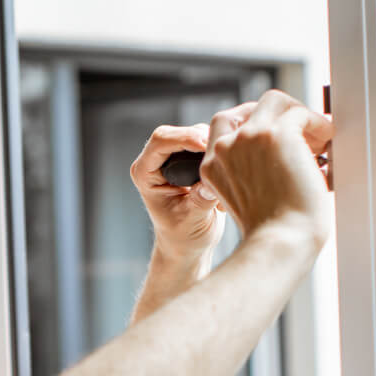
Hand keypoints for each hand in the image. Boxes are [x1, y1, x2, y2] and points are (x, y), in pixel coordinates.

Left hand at [129, 123, 227, 263]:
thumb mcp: (192, 222)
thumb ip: (200, 201)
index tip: (208, 148)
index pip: (161, 141)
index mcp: (146, 174)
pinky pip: (211, 142)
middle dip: (205, 140)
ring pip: (199, 133)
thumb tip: (211, 182)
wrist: (189, 243)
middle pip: (181, 132)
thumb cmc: (183, 237)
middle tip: (226, 156)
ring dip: (216, 147)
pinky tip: (229, 174)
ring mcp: (176, 156)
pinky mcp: (194, 157)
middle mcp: (157, 161)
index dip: (185, 139)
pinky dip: (223, 152)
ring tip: (226, 174)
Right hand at [200, 90, 332, 251]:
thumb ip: (251, 174)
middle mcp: (226, 148)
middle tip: (303, 131)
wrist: (280, 242)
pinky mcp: (275, 133)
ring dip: (301, 115)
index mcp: (212, 167)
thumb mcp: (246, 200)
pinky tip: (328, 142)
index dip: (254, 123)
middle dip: (280, 115)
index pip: (224, 126)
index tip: (277, 133)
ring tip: (319, 137)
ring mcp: (248, 138)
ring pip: (276, 102)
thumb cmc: (272, 233)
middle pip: (251, 108)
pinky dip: (318, 125)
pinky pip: (300, 113)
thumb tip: (287, 154)